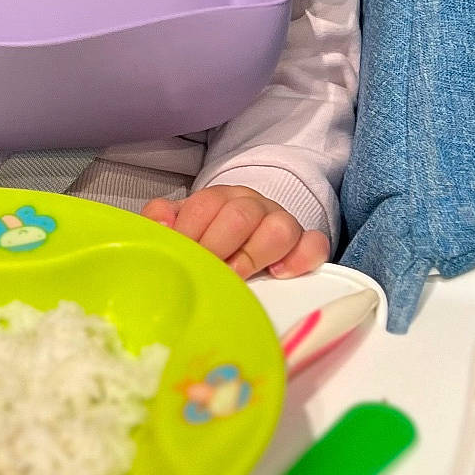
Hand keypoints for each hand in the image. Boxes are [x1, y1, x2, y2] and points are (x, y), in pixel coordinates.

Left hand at [141, 184, 329, 279]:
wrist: (244, 238)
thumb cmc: (208, 238)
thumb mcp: (181, 226)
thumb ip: (162, 219)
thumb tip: (161, 225)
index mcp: (219, 198)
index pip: (206, 205)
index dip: (191, 233)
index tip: (182, 259)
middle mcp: (252, 204)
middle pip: (241, 215)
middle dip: (219, 247)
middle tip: (206, 273)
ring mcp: (281, 222)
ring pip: (280, 228)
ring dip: (254, 255)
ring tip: (237, 277)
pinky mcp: (305, 243)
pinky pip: (314, 243)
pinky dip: (300, 258)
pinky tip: (280, 274)